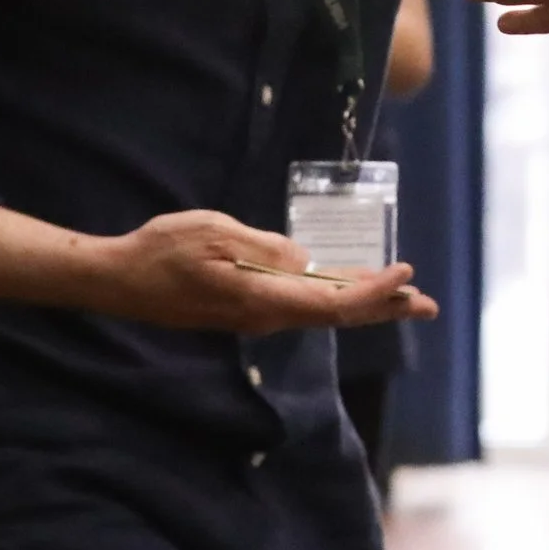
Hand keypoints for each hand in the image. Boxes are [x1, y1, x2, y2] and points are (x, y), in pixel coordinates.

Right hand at [0, 209, 436, 332]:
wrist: (118, 280)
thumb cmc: (163, 250)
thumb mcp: (217, 234)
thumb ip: (264, 248)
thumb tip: (304, 261)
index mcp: (261, 299)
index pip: (332, 303)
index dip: (374, 291)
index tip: (407, 274)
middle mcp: (266, 315)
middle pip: (337, 314)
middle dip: (387, 308)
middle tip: (429, 305)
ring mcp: (257, 314)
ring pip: (323, 311)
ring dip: (366, 303)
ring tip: (406, 296)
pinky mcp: (248, 307)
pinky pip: (303, 304)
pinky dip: (337, 297)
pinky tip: (353, 288)